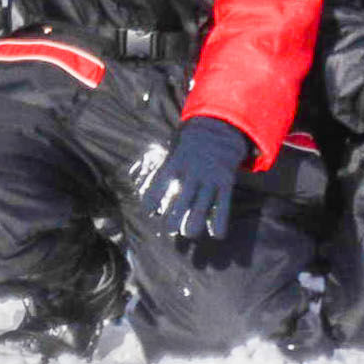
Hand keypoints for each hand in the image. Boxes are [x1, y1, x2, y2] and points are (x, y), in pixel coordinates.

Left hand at [143, 115, 249, 243]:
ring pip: (201, 206)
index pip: (160, 180)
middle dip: (173, 218)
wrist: (220, 128)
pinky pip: (223, 205)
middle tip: (169, 229)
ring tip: (188, 232)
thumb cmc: (188, 146)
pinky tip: (216, 234)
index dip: (153, 197)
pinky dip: (219, 221)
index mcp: (176, 161)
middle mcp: (193, 170)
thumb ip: (161, 169)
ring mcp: (211, 176)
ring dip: (193, 223)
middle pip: (181, 200)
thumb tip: (137, 183)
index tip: (148, 211)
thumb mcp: (173, 150)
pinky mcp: (227, 181)